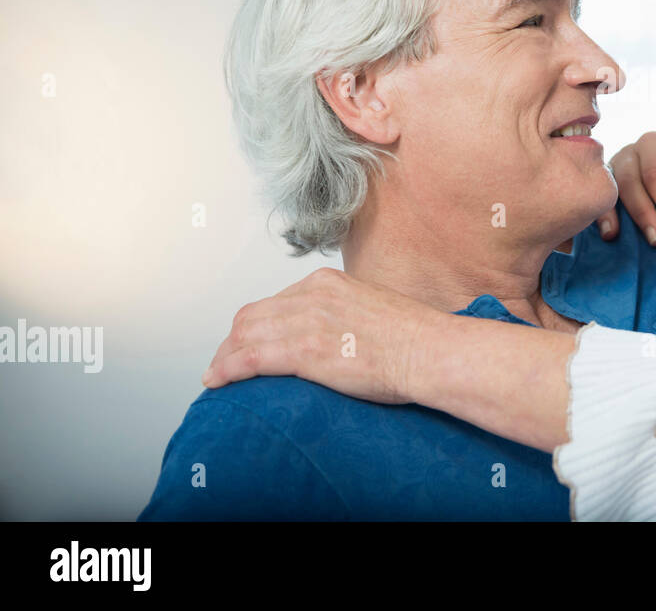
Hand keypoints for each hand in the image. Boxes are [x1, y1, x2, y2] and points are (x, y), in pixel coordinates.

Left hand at [201, 267, 437, 404]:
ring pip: (245, 335)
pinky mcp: (305, 350)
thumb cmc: (415, 338)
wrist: (430, 351)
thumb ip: (346, 315)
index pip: (275, 300)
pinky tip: (218, 381)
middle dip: (232, 340)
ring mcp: (307, 320)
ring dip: (224, 356)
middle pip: (253, 315)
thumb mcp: (374, 310)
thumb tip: (335, 336)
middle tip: (224, 362)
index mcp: (328, 283)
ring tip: (217, 376)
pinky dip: (227, 369)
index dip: (255, 325)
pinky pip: (251, 358)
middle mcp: (313, 295)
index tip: (249, 342)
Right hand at [597, 131, 655, 243]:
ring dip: (628, 219)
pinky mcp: (601, 189)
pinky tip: (612, 235)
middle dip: (646, 212)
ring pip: (613, 192)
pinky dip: (604, 219)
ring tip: (645, 241)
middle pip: (630, 181)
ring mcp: (612, 170)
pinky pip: (598, 202)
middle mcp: (630, 153)